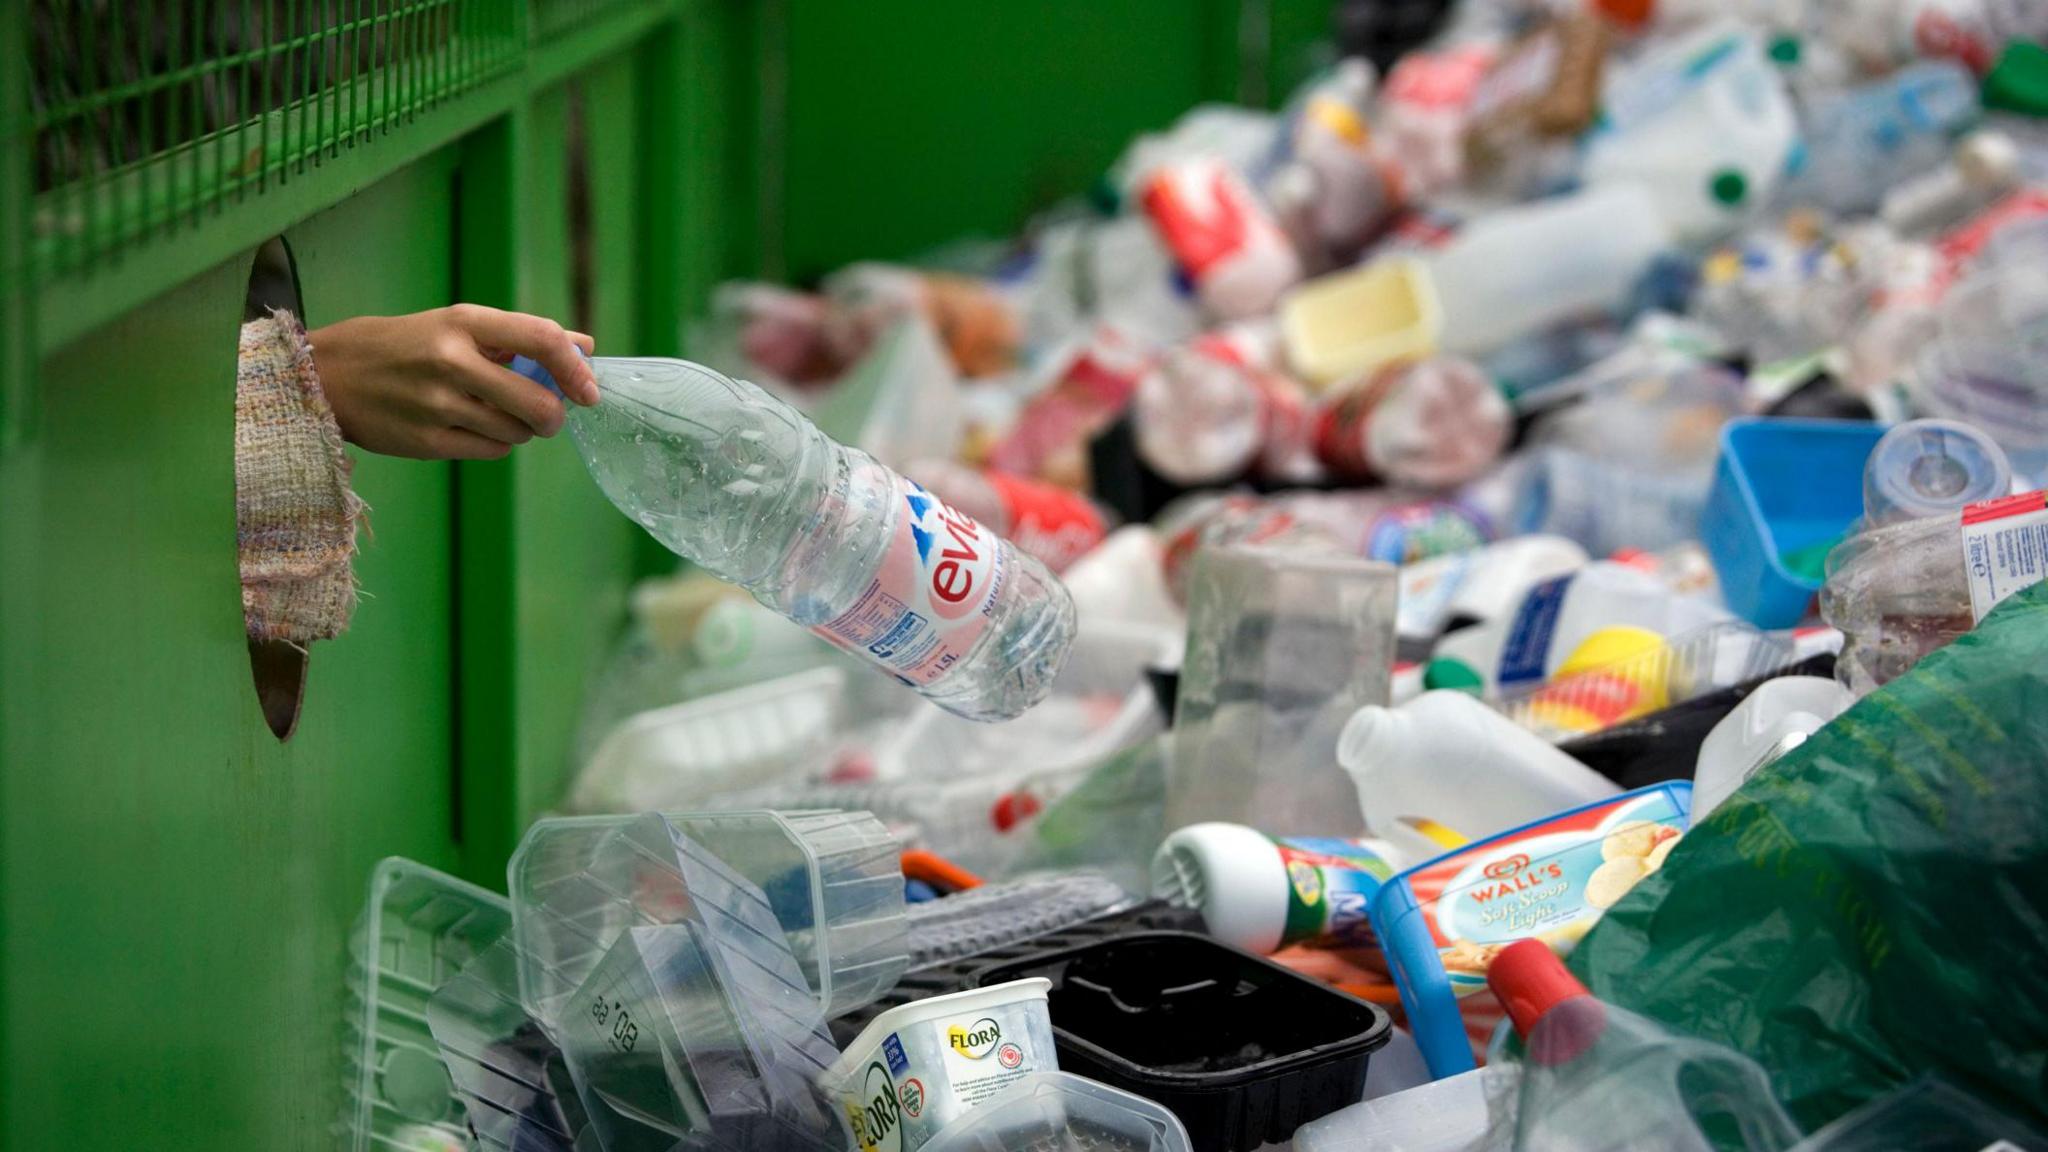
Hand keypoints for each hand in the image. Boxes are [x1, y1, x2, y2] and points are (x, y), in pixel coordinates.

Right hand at [308, 304, 599, 459]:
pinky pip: (491, 451)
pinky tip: (473, 427)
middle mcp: (451, 361)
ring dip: (521, 429)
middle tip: (549, 414)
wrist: (327, 375)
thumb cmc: (404, 345)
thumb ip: (519, 337)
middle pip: (539, 403)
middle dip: (554, 415)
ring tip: (496, 413)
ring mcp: (438, 405)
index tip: (589, 390)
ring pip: (518, 432)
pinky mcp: (427, 442)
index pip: (541, 339)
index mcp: (463, 322)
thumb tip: (585, 347)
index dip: (575, 368)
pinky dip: (496, 443)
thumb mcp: (455, 325)